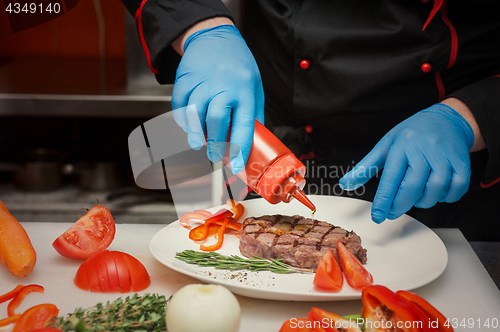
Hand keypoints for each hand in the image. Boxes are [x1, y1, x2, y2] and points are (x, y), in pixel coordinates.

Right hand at [171, 24, 264, 173]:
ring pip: (194, 115)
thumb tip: (253, 144)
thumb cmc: (238, 66)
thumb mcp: (255, 87)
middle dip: (214, 145)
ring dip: (195, 134)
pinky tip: (189, 125)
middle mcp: (224, 86)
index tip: (236, 167)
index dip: (239, 149)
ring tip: (200, 142)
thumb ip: (253, 114)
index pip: (244, 125)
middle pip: (216, 122)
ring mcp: (202, 81)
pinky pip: (179, 106)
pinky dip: (182, 120)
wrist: (214, 37)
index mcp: (246, 90)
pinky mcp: (185, 78)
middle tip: (214, 155)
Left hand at [339, 103, 474, 222]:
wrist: (445, 118)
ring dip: (422, 201)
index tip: (378, 216)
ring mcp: (444, 157)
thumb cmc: (411, 134)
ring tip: (414, 196)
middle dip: (400, 206)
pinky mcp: (462, 163)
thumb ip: (366, 167)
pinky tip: (435, 192)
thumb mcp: (385, 145)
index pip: (390, 180)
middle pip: (412, 189)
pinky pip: (455, 190)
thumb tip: (345, 183)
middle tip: (392, 212)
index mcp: (401, 148)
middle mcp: (423, 152)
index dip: (384, 202)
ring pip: (434, 192)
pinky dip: (445, 197)